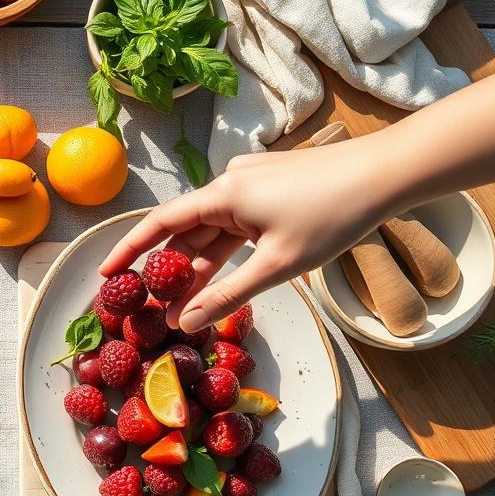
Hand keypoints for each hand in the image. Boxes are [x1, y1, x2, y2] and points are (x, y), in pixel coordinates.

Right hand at [100, 133, 405, 332]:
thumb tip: (185, 323)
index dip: (129, 250)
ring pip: (214, 231)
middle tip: (153, 312)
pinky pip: (236, 223)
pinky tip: (226, 278)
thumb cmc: (333, 216)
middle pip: (187, 231)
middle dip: (170, 273)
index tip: (106, 275)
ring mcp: (252, 181)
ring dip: (201, 267)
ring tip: (186, 308)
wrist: (388, 172)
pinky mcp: (272, 186)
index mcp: (223, 194)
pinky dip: (226, 251)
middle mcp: (230, 182)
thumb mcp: (277, 266)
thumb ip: (228, 295)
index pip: (160, 224)